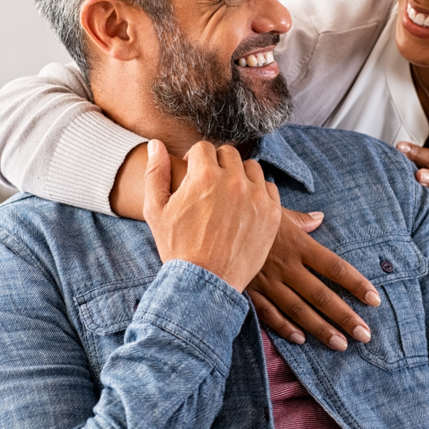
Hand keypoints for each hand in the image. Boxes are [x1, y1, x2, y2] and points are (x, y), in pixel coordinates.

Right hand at [144, 139, 281, 291]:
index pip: (203, 147)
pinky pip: (268, 188)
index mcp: (204, 175)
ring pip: (251, 168)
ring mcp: (255, 197)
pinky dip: (258, 192)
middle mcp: (233, 181)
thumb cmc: (177, 247)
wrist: (204, 283)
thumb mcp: (156, 209)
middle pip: (229, 154)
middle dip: (217, 164)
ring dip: (240, 175)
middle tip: (211, 185)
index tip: (194, 174)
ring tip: (229, 194)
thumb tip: (156, 144)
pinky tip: (245, 206)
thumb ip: (156, 172)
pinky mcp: (272, 213)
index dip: (195, 160)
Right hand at [247, 209, 380, 350]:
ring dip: (321, 329)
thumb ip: (301, 219)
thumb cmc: (247, 211)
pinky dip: (285, 328)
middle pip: (321, 295)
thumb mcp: (276, 209)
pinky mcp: (249, 290)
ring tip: (341, 344)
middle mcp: (286, 265)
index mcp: (297, 244)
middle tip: (365, 334)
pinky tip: (301, 340)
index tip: (374, 299)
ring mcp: (267, 280)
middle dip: (345, 316)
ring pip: (299, 310)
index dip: (356, 284)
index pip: (334, 267)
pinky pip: (269, 313)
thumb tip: (320, 218)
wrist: (211, 219)